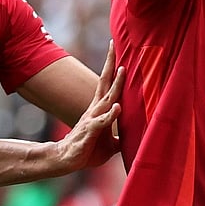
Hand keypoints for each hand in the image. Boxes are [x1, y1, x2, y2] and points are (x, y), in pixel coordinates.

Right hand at [57, 41, 121, 170]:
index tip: (115, 48)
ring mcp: (92, 119)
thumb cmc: (88, 149)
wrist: (67, 160)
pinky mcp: (90, 132)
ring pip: (105, 99)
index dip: (112, 66)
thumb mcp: (110, 143)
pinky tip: (117, 107)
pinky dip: (110, 115)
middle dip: (110, 64)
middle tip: (114, 45)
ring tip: (122, 70)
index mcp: (100, 108)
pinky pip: (101, 122)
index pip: (107, 83)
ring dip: (115, 85)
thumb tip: (137, 140)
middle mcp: (96, 109)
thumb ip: (122, 137)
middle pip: (104, 82)